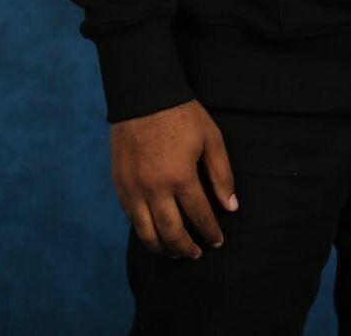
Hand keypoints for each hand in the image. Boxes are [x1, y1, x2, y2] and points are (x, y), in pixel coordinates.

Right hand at [111, 99, 237, 259]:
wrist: (143, 96)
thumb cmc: (182, 115)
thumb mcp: (210, 138)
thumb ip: (221, 174)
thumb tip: (231, 206)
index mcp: (180, 177)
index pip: (199, 216)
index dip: (210, 231)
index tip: (217, 241)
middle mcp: (154, 189)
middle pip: (171, 233)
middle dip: (186, 248)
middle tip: (197, 254)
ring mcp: (133, 190)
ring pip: (146, 233)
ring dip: (162, 249)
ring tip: (175, 254)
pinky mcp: (119, 186)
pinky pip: (131, 219)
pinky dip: (144, 232)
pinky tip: (155, 233)